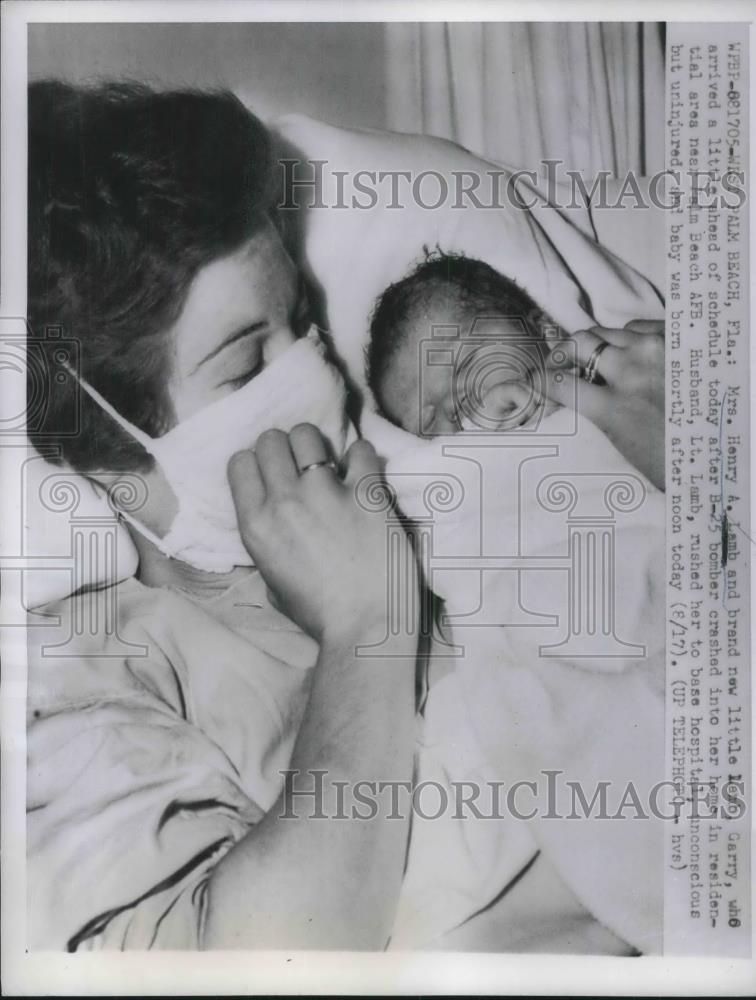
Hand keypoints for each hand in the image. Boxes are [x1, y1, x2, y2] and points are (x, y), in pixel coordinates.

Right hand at [228, 424, 416, 642]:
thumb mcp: (273, 582)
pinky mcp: (367, 493)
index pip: (239, 462)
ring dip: (318, 446)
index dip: (257, 463)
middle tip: (303, 467)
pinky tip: (365, 476)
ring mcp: (326, 493)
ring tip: (331, 465)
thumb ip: (270, 544)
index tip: (273, 475)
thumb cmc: (320, 616)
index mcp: (255, 525)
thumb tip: (280, 522)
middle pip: (272, 440)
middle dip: (286, 449)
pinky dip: (362, 457)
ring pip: (308, 434)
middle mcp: (284, 502)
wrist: (366, 629)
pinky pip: (361, 450)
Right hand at [544, 320, 664, 489]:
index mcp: (615, 409)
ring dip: (597, 346)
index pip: (559, 383)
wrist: (724, 449)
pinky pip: (639, 327)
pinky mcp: (677, 340)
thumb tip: (573, 392)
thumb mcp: (624, 445)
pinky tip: (634, 357)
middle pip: (580, 342)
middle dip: (564, 353)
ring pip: (607, 332)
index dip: (541, 381)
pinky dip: (629, 339)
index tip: (535, 382)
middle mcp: (632, 371)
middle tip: (561, 365)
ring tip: (599, 362)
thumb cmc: (672, 459)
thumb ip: (597, 414)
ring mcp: (657, 350)